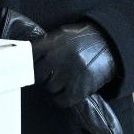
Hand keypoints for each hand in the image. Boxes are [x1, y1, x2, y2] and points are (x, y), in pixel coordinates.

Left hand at [0, 8, 123, 133]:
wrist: (111, 43)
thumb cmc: (83, 39)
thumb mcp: (62, 34)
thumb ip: (46, 44)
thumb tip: (25, 55)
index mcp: (53, 42)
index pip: (29, 56)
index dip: (25, 63)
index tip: (22, 68)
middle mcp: (59, 57)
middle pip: (37, 74)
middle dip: (40, 76)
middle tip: (44, 76)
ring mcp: (70, 73)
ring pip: (49, 88)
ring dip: (51, 87)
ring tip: (56, 83)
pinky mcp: (81, 87)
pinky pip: (62, 100)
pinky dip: (59, 100)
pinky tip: (60, 96)